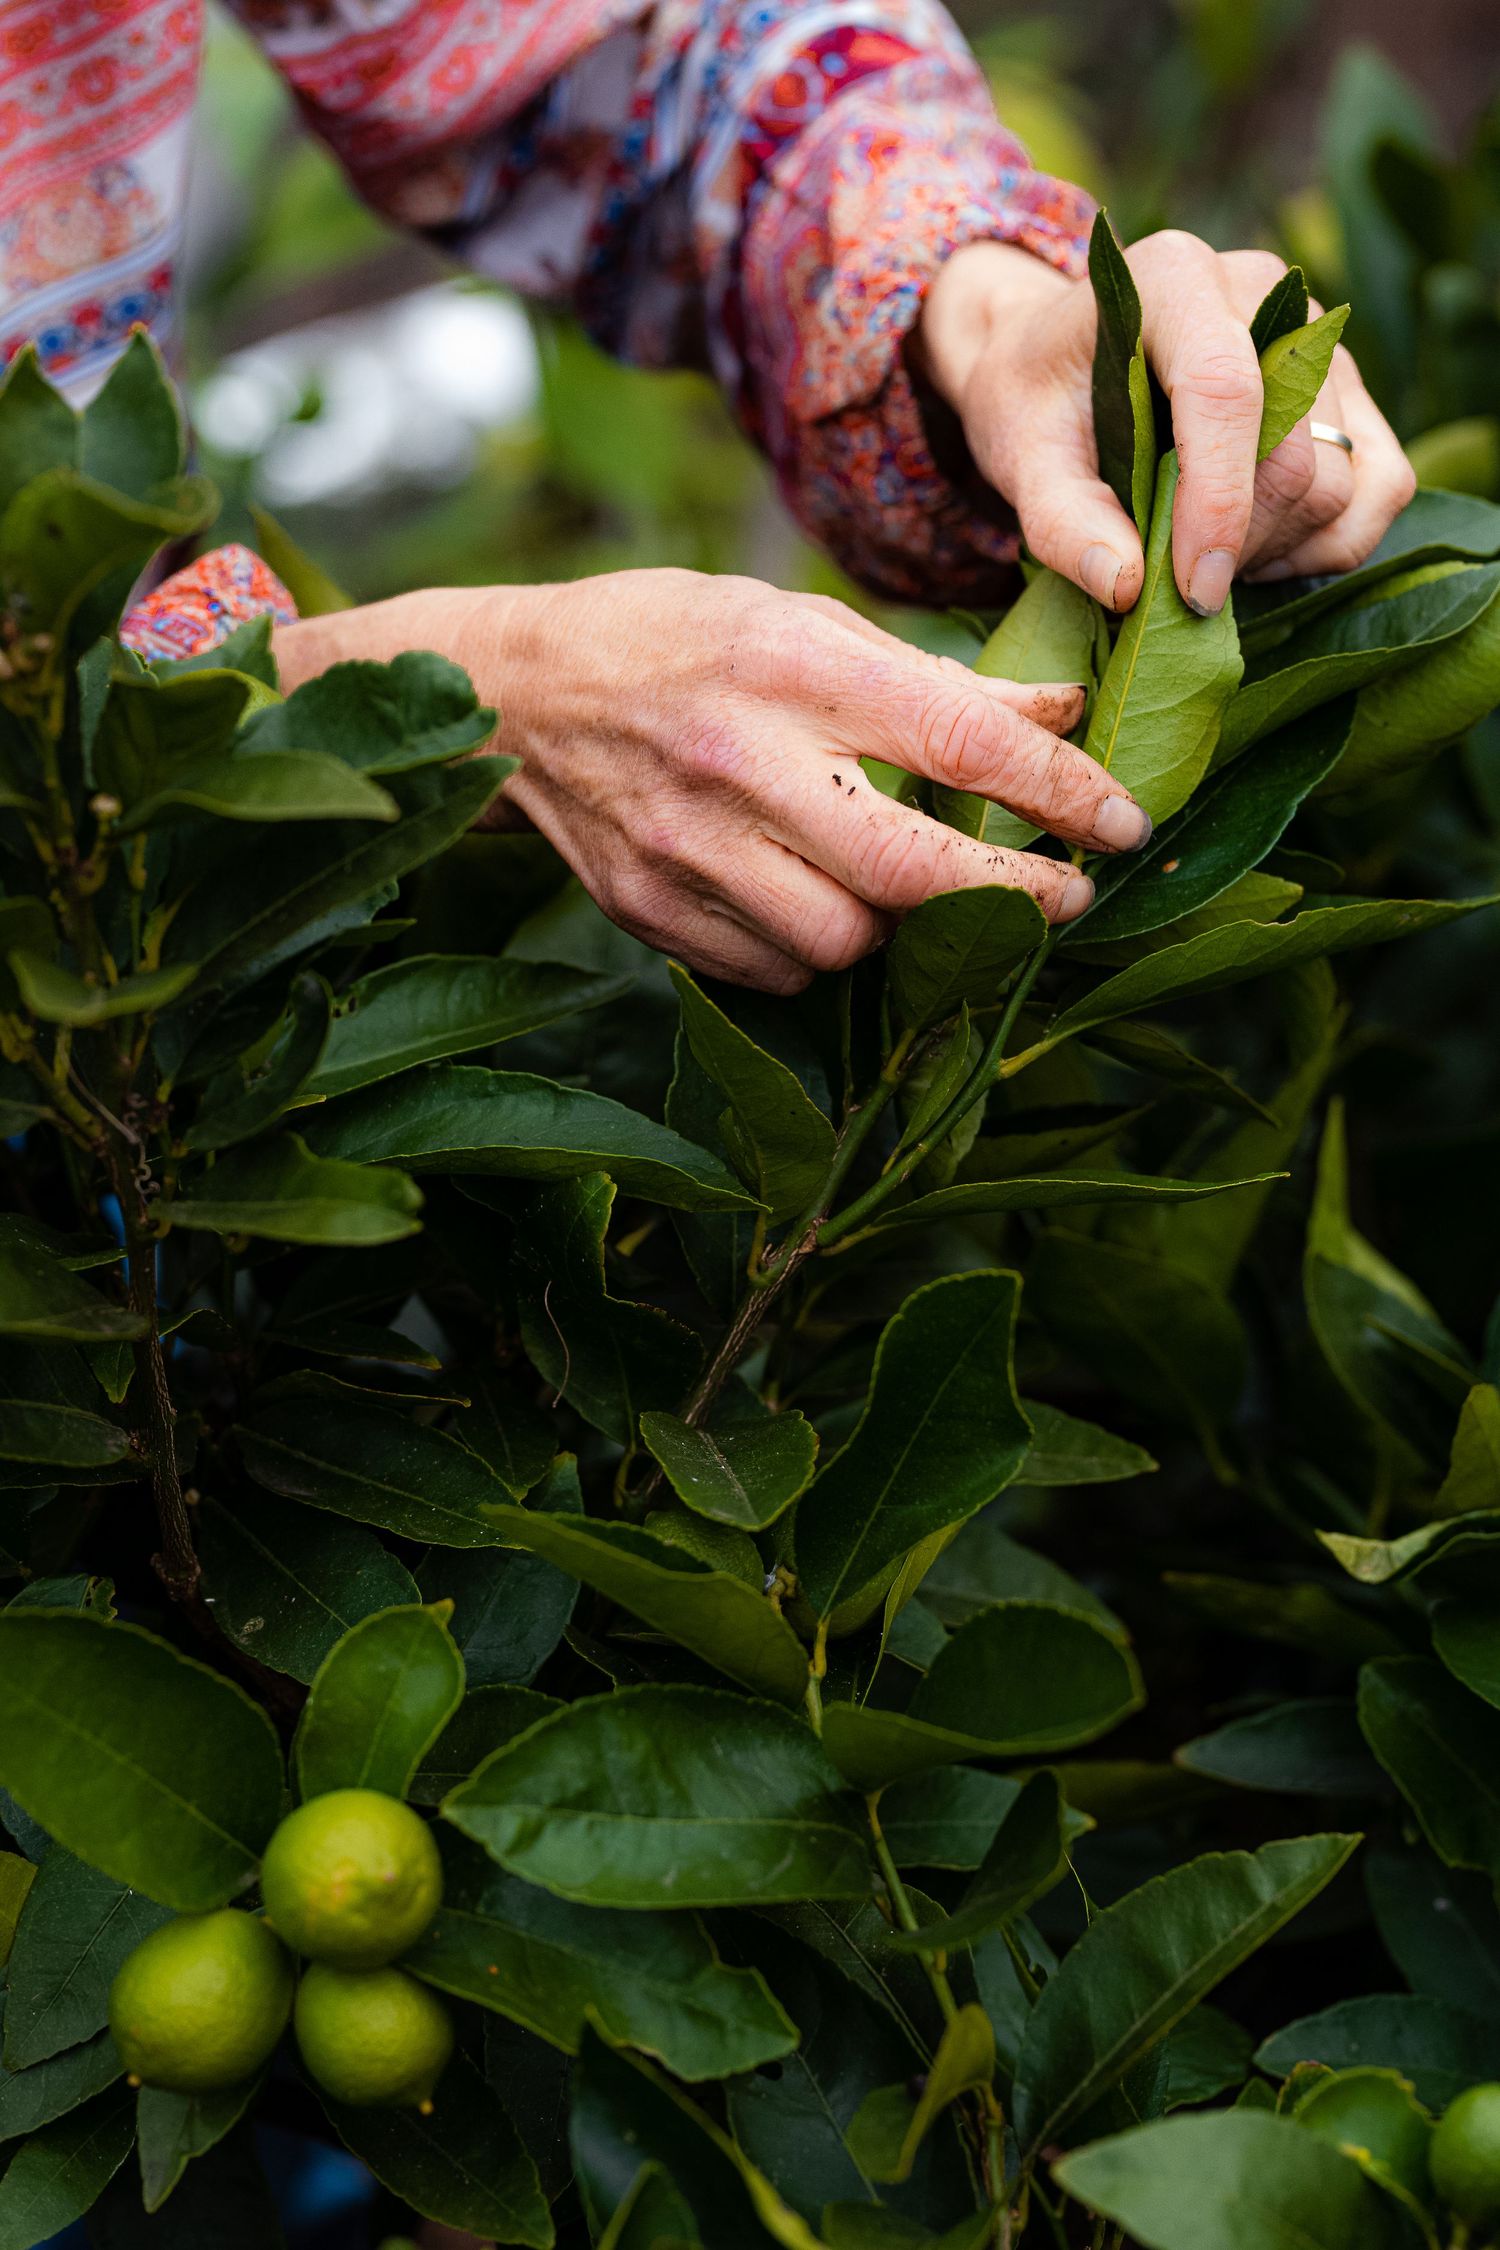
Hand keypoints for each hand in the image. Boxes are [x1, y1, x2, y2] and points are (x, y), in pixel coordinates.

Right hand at [276, 569, 1151, 992]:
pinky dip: (818, 950)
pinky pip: (778, 971)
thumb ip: (931, 681)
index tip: (1124, 824)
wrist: (515, 696)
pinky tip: (814, 902)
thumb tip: (1060, 725)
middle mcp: (736, 760)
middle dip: (1014, 897)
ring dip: (900, 928)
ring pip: (847, 942)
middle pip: (911, 872)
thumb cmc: (676, 638)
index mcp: (788, 663)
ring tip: (903, 886)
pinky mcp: (649, 912)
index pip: (962, 744)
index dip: (1061, 796)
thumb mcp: (801, 620)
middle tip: (1069, 897)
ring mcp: (685, 849)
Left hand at [917, 233, 1416, 615]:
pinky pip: (1383, 485)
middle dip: (1234, 544)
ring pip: (1341, 480)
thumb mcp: (1017, 453)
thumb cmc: (1037, 403)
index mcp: (1173, 278)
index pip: (1226, 391)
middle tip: (1166, 577)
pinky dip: (1327, 544)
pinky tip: (1258, 552)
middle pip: (1293, 454)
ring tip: (1197, 555)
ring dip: (1273, 550)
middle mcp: (1266, 292)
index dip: (1217, 504)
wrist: (1060, 365)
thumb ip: (1060, 519)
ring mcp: (1319, 340)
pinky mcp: (1350, 390)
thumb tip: (1128, 587)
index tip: (1191, 591)